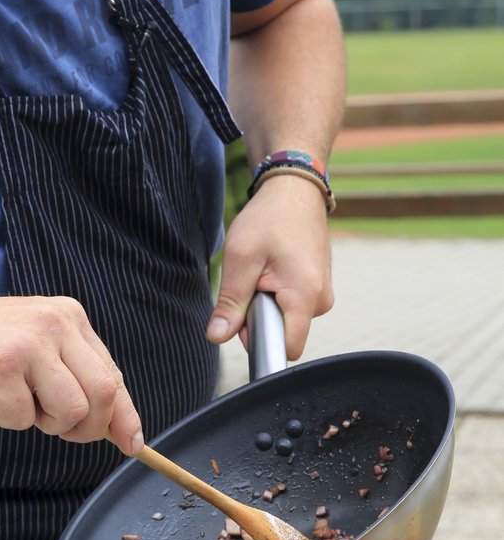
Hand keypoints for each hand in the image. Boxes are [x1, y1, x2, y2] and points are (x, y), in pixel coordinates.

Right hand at [0, 293, 144, 454]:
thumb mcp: (37, 348)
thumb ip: (74, 375)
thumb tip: (120, 427)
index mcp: (70, 317)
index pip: (113, 374)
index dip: (126, 415)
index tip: (132, 444)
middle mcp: (56, 322)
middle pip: (103, 394)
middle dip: (87, 428)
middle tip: (55, 426)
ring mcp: (28, 342)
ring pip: (71, 410)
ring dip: (45, 423)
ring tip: (18, 403)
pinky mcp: (0, 364)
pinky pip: (22, 418)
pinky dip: (7, 420)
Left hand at [206, 175, 333, 358]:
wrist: (294, 191)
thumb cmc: (268, 219)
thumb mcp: (240, 257)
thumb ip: (231, 302)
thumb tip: (216, 337)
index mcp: (305, 295)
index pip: (285, 348)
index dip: (257, 340)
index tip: (243, 315)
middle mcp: (321, 300)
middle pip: (281, 333)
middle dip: (258, 315)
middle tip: (251, 279)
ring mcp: (322, 295)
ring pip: (285, 319)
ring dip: (266, 301)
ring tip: (263, 268)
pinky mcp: (318, 289)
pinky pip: (291, 306)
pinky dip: (276, 293)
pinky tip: (273, 268)